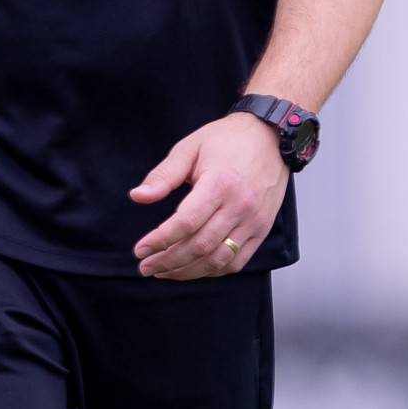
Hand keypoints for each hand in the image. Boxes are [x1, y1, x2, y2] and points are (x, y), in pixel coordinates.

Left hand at [131, 110, 286, 278]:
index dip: (160, 241)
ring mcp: (254, 221)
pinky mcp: (262, 229)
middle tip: (145, 267)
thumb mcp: (188, 149)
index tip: (140, 250)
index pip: (185, 223)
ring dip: (189, 271)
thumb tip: (137, 197)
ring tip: (164, 272)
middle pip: (200, 246)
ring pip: (219, 259)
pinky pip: (238, 260)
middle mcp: (239, 206)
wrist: (270, 136)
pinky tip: (194, 269)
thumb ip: (163, 176)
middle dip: (168, 261)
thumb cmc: (227, 140)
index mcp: (219, 184)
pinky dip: (214, 270)